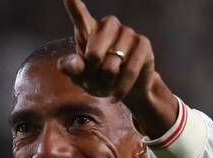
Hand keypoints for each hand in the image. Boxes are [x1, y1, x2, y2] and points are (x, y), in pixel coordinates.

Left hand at [58, 0, 177, 138]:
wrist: (124, 89)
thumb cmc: (98, 78)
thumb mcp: (81, 77)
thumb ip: (73, 69)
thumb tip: (70, 64)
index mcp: (89, 30)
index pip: (80, 16)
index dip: (74, 6)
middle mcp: (109, 25)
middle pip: (94, 53)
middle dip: (93, 74)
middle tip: (95, 80)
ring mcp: (127, 32)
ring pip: (112, 64)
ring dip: (108, 82)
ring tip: (107, 86)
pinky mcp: (143, 43)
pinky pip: (129, 69)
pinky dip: (121, 86)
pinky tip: (117, 93)